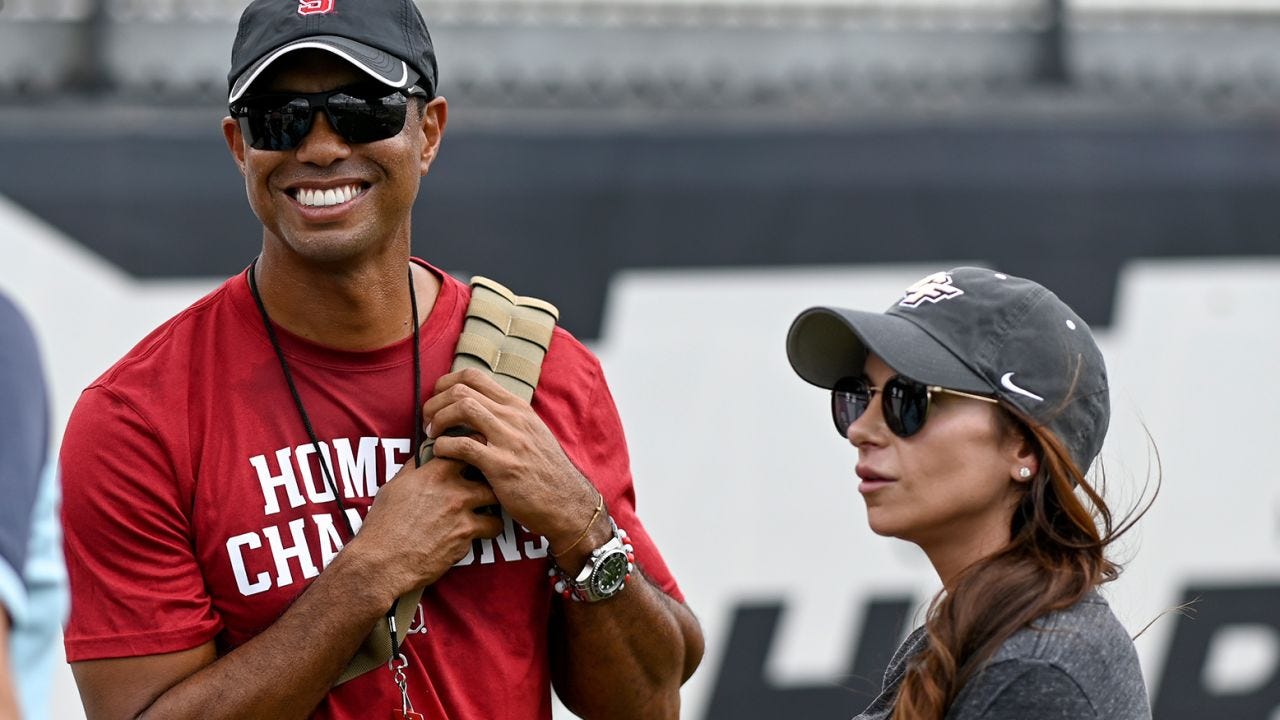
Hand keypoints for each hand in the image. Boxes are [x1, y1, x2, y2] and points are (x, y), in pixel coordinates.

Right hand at [350, 454, 503, 597]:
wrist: (384, 562)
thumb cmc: (383, 526)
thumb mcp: (393, 489)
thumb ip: (413, 470)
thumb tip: (422, 457)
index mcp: (433, 474)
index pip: (466, 448)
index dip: (475, 448)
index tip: (479, 451)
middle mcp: (452, 490)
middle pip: (488, 474)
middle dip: (489, 479)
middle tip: (488, 483)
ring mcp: (463, 513)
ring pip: (496, 501)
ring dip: (494, 504)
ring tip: (489, 508)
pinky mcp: (467, 536)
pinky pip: (491, 527)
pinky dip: (488, 529)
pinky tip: (480, 531)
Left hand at [422, 368, 599, 548]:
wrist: (566, 503)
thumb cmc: (544, 473)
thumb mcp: (531, 435)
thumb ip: (506, 420)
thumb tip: (476, 411)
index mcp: (517, 407)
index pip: (474, 376)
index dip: (446, 383)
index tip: (436, 401)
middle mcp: (513, 417)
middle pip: (463, 389)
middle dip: (436, 402)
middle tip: (427, 421)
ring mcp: (508, 440)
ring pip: (462, 408)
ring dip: (438, 419)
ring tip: (432, 435)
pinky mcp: (501, 466)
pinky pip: (462, 446)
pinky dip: (443, 447)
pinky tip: (439, 455)